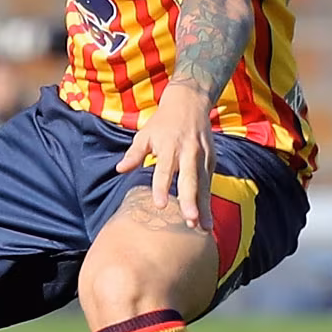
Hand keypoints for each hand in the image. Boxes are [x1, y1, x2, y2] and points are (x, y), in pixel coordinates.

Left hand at [116, 87, 214, 225]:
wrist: (189, 103)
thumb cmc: (162, 122)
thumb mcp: (144, 134)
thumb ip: (134, 154)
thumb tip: (119, 169)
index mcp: (170, 146)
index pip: (165, 170)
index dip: (162, 188)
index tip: (160, 205)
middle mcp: (189, 152)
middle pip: (191, 179)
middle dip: (191, 201)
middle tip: (191, 220)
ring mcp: (204, 157)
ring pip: (205, 185)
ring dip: (205, 206)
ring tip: (204, 228)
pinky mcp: (212, 161)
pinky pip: (210, 184)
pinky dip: (209, 201)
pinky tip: (208, 218)